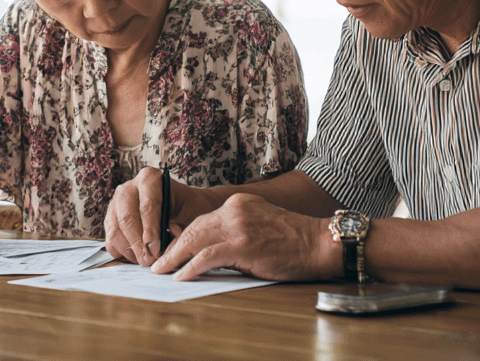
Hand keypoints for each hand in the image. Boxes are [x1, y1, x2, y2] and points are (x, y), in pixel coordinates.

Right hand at [105, 167, 184, 265]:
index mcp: (150, 179)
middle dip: (138, 244)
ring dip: (129, 250)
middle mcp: (129, 188)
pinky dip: (122, 252)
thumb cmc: (188, 210)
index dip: (151, 230)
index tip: (156, 250)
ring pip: (115, 230)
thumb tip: (160, 250)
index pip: (146, 206)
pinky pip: (110, 239)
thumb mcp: (191, 214)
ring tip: (145, 261)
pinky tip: (138, 256)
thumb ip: (178, 229)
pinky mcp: (110, 218)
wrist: (183, 206)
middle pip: (127, 218)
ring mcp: (116, 203)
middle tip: (149, 261)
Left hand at [149, 193, 340, 281]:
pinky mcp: (242, 244)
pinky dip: (190, 267)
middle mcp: (234, 209)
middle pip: (193, 228)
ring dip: (175, 258)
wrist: (319, 244)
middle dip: (173, 247)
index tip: (172, 250)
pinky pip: (207, 256)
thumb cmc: (294, 241)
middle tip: (159, 263)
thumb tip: (211, 252)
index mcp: (238, 204)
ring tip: (162, 271)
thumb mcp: (260, 225)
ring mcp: (238, 226)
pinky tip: (181, 276)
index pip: (201, 219)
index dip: (183, 237)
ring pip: (195, 239)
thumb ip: (236, 231)